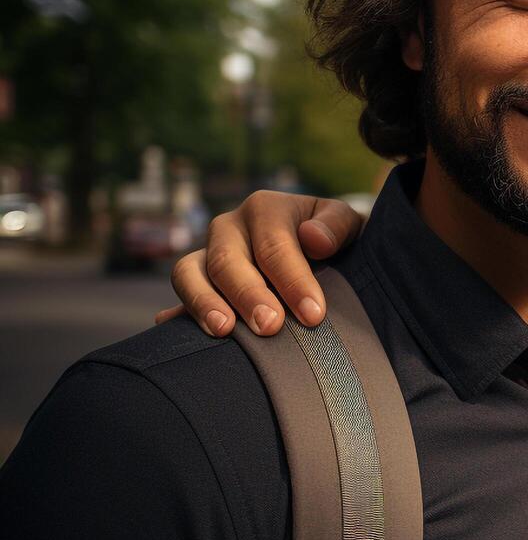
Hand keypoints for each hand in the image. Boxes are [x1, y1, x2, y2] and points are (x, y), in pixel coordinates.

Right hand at [154, 192, 364, 335]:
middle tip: (269, 327)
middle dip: (248, 295)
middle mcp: (230, 228)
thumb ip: (337, 226)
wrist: (322, 253)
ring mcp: (207, 254)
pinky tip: (170, 328)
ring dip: (204, 302)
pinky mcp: (197, 283)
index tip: (313, 314)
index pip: (274, 246)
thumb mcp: (347, 225)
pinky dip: (176, 313)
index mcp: (266, 209)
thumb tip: (313, 238)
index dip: (293, 281)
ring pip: (189, 273)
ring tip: (224, 330)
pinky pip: (179, 296)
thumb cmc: (336, 241)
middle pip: (228, 260)